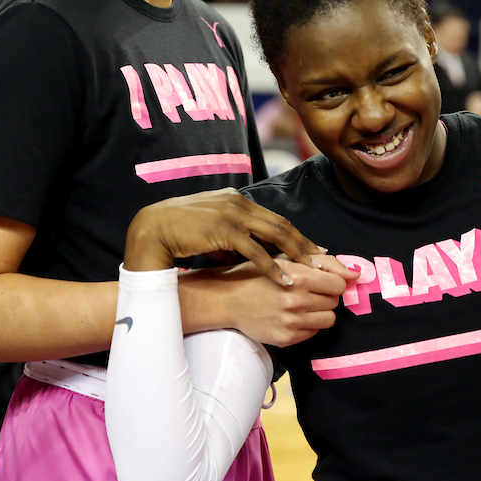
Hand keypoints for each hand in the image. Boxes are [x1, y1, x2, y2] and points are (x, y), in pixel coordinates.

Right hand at [126, 188, 344, 286]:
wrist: (153, 227)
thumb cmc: (178, 230)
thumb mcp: (211, 229)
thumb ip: (230, 238)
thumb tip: (244, 257)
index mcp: (237, 200)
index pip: (275, 219)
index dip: (297, 236)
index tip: (315, 251)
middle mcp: (239, 204)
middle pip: (282, 225)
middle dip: (306, 245)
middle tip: (326, 262)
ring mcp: (232, 215)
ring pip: (275, 235)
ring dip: (297, 255)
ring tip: (314, 272)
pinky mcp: (224, 230)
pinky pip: (255, 251)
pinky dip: (273, 266)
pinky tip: (285, 279)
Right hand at [198, 257, 355, 346]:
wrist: (227, 299)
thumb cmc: (258, 275)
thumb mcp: (287, 260)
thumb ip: (324, 264)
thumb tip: (355, 274)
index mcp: (299, 277)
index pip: (340, 284)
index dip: (332, 282)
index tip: (320, 282)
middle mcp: (296, 300)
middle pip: (335, 302)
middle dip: (324, 296)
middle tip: (305, 293)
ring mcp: (291, 321)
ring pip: (328, 320)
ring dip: (319, 312)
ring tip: (300, 305)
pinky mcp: (286, 338)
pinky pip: (313, 333)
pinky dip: (307, 325)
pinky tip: (291, 316)